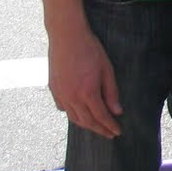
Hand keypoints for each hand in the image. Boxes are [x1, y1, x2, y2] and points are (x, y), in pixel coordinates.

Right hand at [46, 21, 121, 138]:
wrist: (66, 36)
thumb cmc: (90, 49)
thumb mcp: (106, 69)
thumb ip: (111, 92)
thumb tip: (116, 111)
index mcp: (87, 93)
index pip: (101, 117)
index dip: (110, 126)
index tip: (117, 132)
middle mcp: (72, 98)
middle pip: (87, 121)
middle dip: (99, 130)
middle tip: (109, 134)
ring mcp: (61, 94)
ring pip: (73, 118)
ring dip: (86, 125)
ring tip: (96, 127)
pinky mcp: (53, 89)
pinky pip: (63, 108)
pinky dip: (72, 114)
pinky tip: (79, 114)